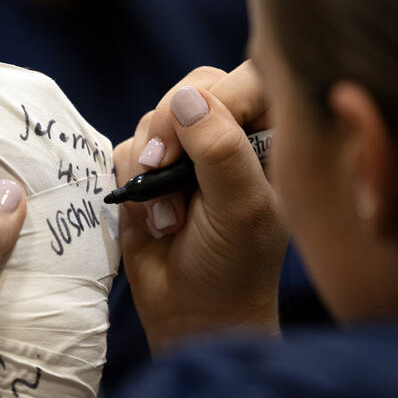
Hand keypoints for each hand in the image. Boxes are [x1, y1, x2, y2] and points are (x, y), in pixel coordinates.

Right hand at [116, 62, 287, 351]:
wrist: (192, 316)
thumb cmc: (232, 267)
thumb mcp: (239, 208)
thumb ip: (220, 149)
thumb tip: (186, 98)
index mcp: (271, 139)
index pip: (246, 82)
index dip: (214, 101)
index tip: (195, 142)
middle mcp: (231, 138)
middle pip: (192, 89)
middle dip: (171, 130)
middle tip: (164, 170)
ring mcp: (188, 154)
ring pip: (154, 119)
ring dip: (150, 167)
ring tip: (168, 219)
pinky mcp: (148, 173)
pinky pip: (126, 148)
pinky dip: (130, 181)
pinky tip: (150, 222)